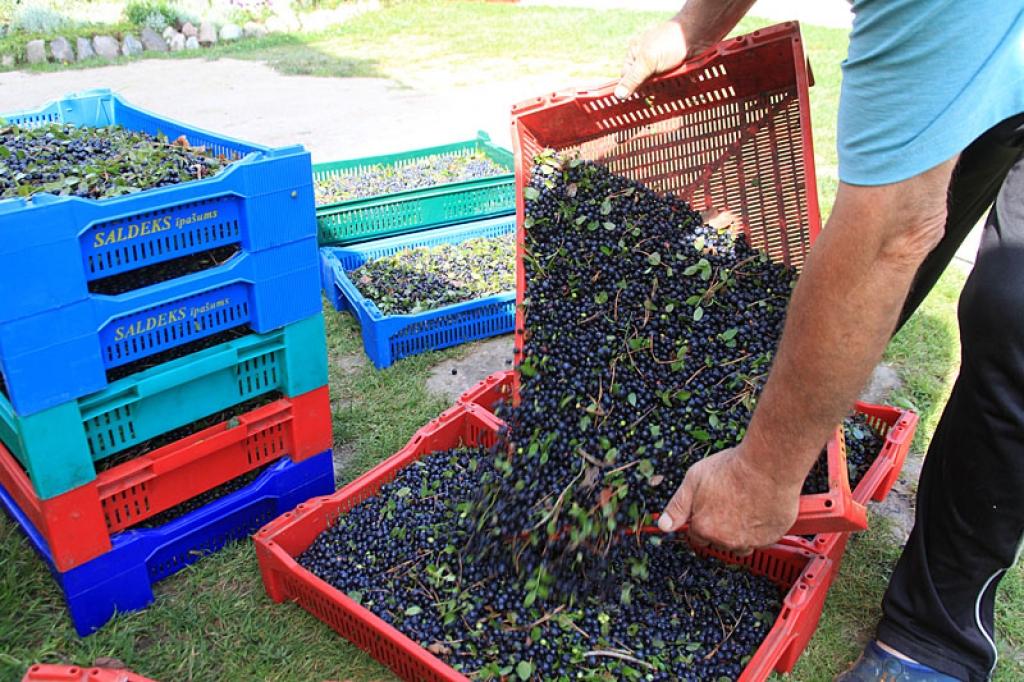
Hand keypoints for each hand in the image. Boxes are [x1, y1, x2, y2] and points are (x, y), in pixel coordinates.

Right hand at [615, 20, 689, 99]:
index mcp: (634, 55)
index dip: (631, 88)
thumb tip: (618, 95)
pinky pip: (667, 84)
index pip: (626, 78)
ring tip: (667, 87)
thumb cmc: (670, 42)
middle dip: (648, 89)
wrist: (696, 34)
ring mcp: (659, 65)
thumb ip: (633, 79)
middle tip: (654, 91)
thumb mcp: (648, 61)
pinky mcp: (671, 70)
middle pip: (641, 83)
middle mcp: (645, 61)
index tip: (637, 95)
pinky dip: (671, 87)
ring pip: (655, 85)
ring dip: (661, 89)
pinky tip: (675, 86)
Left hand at [656, 443, 800, 554]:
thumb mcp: (694, 479)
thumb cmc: (732, 469)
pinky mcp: (771, 538)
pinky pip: (763, 540)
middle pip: (719, 542)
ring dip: (740, 534)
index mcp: (704, 527)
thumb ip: (678, 506)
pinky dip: (761, 530)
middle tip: (728, 504)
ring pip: (742, 545)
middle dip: (720, 528)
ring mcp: (750, 541)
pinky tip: (760, 509)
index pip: (697, 537)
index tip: (708, 513)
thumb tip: (663, 525)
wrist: (767, 465)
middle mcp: (726, 540)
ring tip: (745, 508)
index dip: (701, 523)